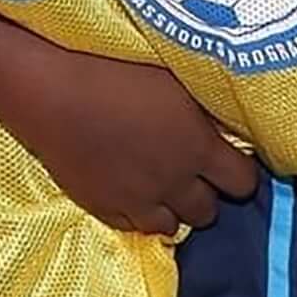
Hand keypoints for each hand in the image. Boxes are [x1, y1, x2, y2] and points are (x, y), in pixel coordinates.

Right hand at [0, 46, 261, 235]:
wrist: (53, 92)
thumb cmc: (115, 69)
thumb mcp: (174, 79)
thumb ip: (203, 110)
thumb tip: (223, 124)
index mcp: (198, 147)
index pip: (243, 182)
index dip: (240, 174)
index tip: (228, 162)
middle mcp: (175, 182)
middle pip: (209, 212)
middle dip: (206, 194)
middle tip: (191, 174)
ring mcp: (139, 200)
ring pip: (173, 227)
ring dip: (173, 209)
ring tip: (161, 187)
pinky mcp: (105, 208)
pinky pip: (135, 228)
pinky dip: (140, 214)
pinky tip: (134, 193)